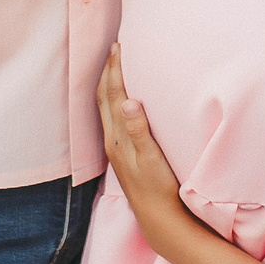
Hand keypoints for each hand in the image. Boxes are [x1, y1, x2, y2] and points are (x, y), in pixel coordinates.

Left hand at [98, 47, 187, 227]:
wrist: (157, 218)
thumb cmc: (160, 188)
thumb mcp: (153, 160)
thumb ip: (140, 130)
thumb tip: (128, 101)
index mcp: (119, 137)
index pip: (113, 94)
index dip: (115, 69)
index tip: (119, 46)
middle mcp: (113, 139)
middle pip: (104, 96)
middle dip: (108, 70)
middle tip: (115, 47)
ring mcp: (115, 146)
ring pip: (105, 106)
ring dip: (108, 82)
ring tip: (115, 64)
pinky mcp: (121, 152)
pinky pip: (111, 116)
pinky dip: (113, 98)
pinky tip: (122, 97)